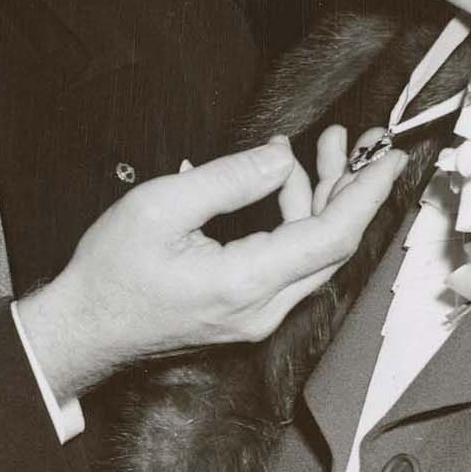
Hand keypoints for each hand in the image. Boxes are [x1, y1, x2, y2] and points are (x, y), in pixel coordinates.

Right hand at [16, 135, 403, 399]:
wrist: (83, 328)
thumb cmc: (110, 273)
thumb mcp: (162, 207)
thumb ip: (230, 180)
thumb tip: (280, 156)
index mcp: (246, 283)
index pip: (331, 237)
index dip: (365, 194)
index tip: (388, 159)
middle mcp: (263, 308)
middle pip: (331, 246)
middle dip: (348, 188)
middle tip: (355, 142)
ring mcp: (256, 315)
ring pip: (311, 254)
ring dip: (317, 200)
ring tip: (311, 151)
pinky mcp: (246, 311)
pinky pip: (288, 263)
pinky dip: (292, 220)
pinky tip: (276, 183)